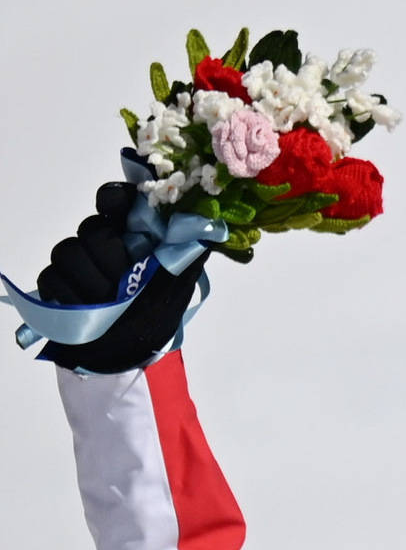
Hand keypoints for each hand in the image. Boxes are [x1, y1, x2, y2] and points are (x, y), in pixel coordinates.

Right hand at [32, 182, 193, 375]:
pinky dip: (72, 297)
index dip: (114, 199)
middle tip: (126, 281)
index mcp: (132, 234)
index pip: (116, 200)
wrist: (129, 350)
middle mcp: (101, 241)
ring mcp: (75, 260)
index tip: (116, 208)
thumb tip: (208, 224)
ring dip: (93, 282)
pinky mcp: (54, 282)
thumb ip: (190, 251)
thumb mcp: (181, 281)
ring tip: (110, 301)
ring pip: (68, 252)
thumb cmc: (157, 310)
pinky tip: (89, 309)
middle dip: (109, 256)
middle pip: (90, 228)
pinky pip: (52, 278)